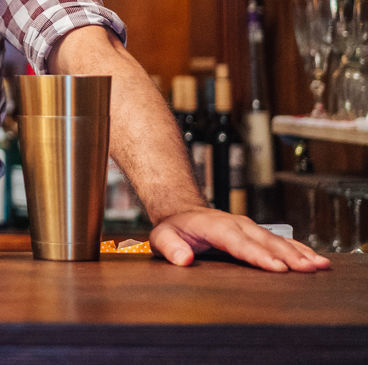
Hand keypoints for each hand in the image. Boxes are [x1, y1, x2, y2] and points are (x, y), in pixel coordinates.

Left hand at [150, 207, 330, 271]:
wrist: (182, 212)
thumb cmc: (174, 228)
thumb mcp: (162, 236)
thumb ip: (170, 247)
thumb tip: (183, 259)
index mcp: (215, 226)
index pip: (239, 242)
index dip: (259, 255)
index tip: (277, 268)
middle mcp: (237, 224)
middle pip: (265, 241)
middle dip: (288, 256)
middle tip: (308, 269)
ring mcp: (249, 227)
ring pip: (277, 241)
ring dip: (299, 253)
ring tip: (319, 265)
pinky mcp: (257, 233)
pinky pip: (281, 241)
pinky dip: (299, 250)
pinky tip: (316, 260)